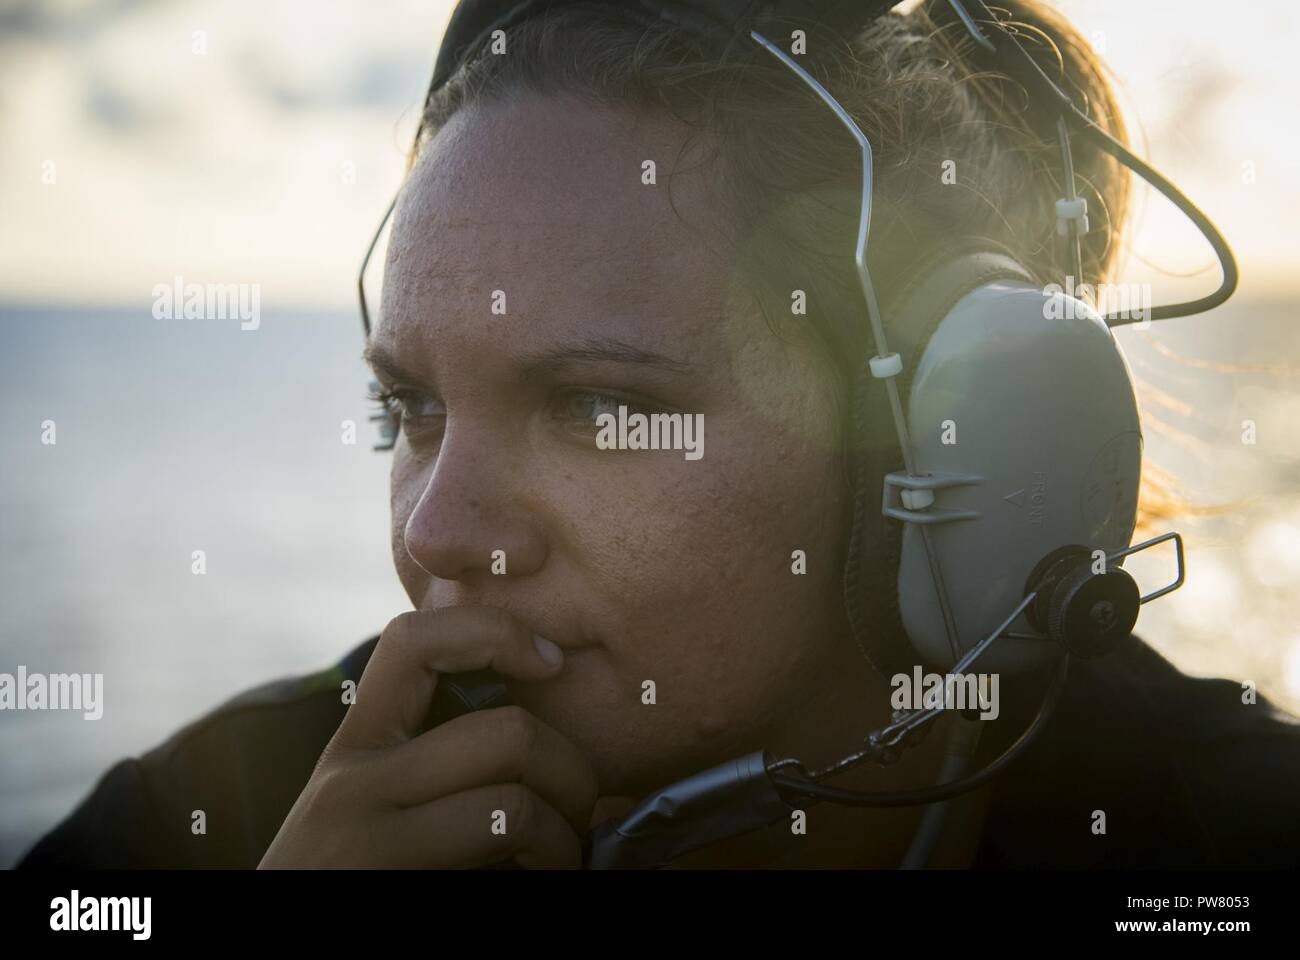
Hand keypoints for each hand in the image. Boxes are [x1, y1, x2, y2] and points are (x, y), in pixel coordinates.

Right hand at [259, 607, 601, 867]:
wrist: (279, 955)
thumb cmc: (352, 874)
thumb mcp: (370, 805)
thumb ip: (428, 752)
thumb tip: (534, 708)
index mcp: (354, 746)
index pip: (415, 639)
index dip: (496, 629)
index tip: (550, 661)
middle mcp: (350, 785)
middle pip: (506, 733)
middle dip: (574, 770)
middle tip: (582, 807)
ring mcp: (367, 844)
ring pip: (515, 804)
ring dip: (566, 836)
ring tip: (563, 855)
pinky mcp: (393, 886)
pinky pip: (503, 857)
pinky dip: (550, 867)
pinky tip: (542, 881)